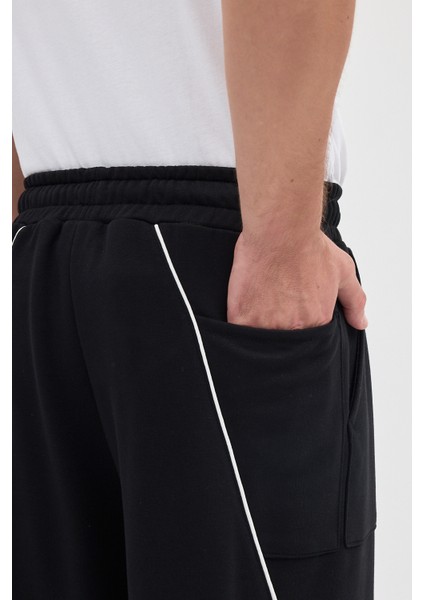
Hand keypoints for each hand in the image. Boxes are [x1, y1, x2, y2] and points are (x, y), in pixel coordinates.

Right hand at [227, 229, 367, 330]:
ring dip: (259, 329)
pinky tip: (243, 306)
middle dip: (279, 329)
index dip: (299, 325)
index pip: (308, 339)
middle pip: (283, 343)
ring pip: (260, 341)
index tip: (293, 310)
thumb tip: (361, 323)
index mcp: (316, 322)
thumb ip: (355, 301)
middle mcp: (292, 329)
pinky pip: (238, 332)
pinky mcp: (240, 318)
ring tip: (260, 303)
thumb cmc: (309, 246)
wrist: (280, 231)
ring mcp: (264, 326)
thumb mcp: (342, 271)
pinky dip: (240, 324)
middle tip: (275, 304)